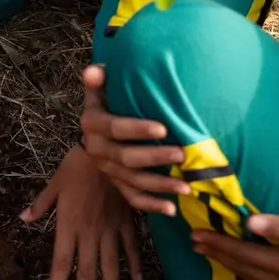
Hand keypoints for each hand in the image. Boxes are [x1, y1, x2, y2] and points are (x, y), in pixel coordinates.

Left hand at [23, 145, 142, 279]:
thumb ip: (40, 205)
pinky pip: (131, 247)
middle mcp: (89, 232)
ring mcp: (110, 228)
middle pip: (86, 271)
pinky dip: (135, 265)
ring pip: (110, 264)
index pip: (60, 261)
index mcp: (68, 224)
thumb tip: (23, 219)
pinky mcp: (127, 221)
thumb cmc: (77, 164)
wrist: (108, 148)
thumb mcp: (54, 183)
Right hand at [80, 65, 187, 214]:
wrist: (98, 130)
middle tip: (181, 155)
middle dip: (154, 158)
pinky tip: (171, 210)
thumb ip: (99, 80)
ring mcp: (107, 169)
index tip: (162, 129)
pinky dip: (151, 206)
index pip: (114, 127)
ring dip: (159, 186)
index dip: (137, 129)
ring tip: (186, 187)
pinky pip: (132, 198)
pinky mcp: (117, 184)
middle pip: (124, 157)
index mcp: (92, 124)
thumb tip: (96, 69)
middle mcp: (96, 149)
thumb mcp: (101, 90)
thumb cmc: (109, 102)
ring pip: (132, 181)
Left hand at [194, 215, 278, 279]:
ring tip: (213, 256)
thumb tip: (250, 221)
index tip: (195, 234)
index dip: (217, 242)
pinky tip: (248, 275)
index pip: (240, 252)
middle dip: (216, 253)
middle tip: (195, 243)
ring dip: (230, 266)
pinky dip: (248, 277)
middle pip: (241, 267)